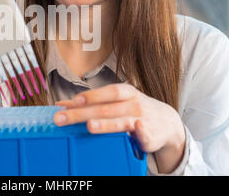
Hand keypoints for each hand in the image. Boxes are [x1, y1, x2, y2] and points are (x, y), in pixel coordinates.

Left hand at [54, 83, 185, 172]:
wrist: (167, 122)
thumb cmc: (134, 109)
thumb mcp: (115, 102)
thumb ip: (90, 103)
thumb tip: (61, 104)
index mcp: (124, 93)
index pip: (106, 92)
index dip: (91, 96)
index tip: (74, 101)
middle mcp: (133, 104)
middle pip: (106, 108)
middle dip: (83, 113)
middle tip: (62, 118)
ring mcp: (142, 119)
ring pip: (122, 121)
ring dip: (106, 123)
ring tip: (89, 126)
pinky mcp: (150, 136)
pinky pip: (144, 134)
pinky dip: (141, 132)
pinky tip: (137, 129)